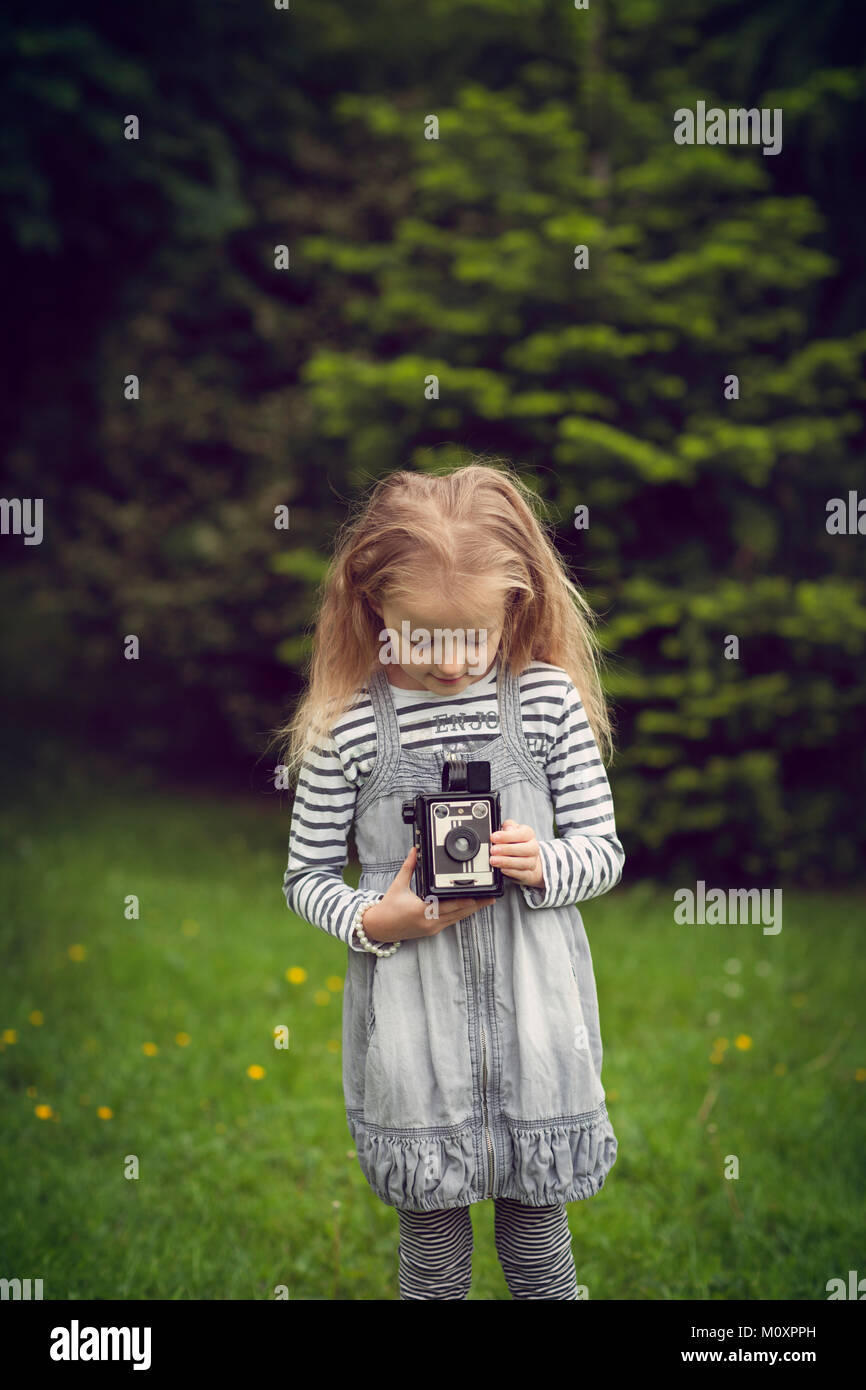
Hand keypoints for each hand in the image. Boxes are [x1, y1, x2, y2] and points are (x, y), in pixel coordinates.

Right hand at [360, 845, 495, 943]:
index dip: (465, 899)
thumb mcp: (398, 884)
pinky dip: (461, 914)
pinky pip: (451, 921)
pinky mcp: (432, 930)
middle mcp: (429, 921)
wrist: (380, 928)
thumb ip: (409, 866)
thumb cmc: (388, 907)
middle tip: (491, 897)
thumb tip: (415, 849)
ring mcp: (432, 928)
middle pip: (458, 913)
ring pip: (457, 919)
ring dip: (472, 910)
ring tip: (486, 902)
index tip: (477, 892)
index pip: (449, 904)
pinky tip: (471, 908)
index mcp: (421, 910)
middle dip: (476, 905)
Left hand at [489, 819, 543, 888]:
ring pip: (524, 863)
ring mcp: (532, 861)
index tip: (493, 837)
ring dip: (507, 862)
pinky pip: (522, 874)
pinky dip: (511, 872)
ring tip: (494, 860)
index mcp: (528, 834)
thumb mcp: (511, 829)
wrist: (525, 857)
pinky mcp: (528, 874)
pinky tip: (502, 869)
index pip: (521, 834)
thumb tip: (507, 829)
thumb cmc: (515, 841)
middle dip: (507, 850)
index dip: (507, 836)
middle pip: (525, 849)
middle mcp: (533, 848)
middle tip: (493, 850)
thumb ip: (509, 826)